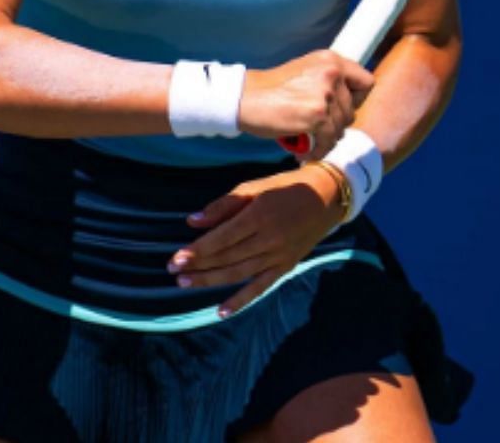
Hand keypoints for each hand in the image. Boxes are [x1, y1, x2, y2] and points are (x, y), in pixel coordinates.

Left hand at [168, 165, 345, 317]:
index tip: (176, 259)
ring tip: (185, 284)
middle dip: (198, 266)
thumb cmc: (284, 188)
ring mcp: (278, 257)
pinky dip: (241, 300)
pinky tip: (221, 312)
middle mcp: (268, 240)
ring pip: (239, 273)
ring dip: (210, 281)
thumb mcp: (252, 188)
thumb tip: (192, 221)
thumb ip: (222, 206)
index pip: (221, 239)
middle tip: (174, 272)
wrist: (326, 198)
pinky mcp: (285, 267)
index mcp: (258, 217)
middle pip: (227, 258)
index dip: (197, 251)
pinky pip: (260, 287)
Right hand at [238, 51, 372, 157]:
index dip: (354, 99)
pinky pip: (328, 141)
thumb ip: (328, 81)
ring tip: (304, 138)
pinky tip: (301, 149)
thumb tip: (349, 105)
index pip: (366, 82)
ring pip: (341, 128)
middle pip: (351, 110)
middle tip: (313, 128)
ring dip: (324, 138)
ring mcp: (325, 94)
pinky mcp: (317, 116)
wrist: (242, 98)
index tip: (336, 108)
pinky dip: (316, 150)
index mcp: (330, 59)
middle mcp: (332, 73)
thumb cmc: (269, 90)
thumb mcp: (304, 73)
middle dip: (334, 123)